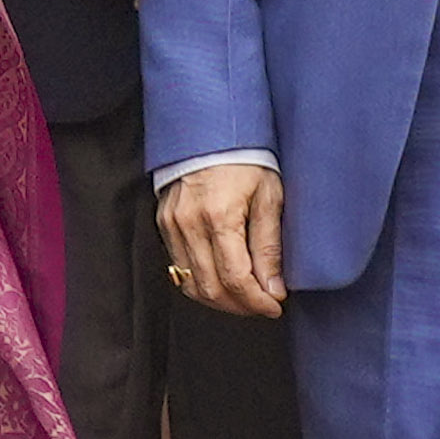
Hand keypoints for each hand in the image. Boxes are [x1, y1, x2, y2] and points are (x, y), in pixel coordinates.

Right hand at [160, 159, 284, 319]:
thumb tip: (273, 289)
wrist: (212, 131)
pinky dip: (201, 284)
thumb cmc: (246, 159)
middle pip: (211, 288)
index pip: (235, 278)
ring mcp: (172, 225)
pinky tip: (222, 282)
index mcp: (219, 216)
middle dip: (240, 306)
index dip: (257, 302)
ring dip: (220, 300)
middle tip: (263, 305)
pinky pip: (179, 269)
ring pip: (191, 284)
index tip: (275, 307)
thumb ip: (269, 247)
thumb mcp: (269, 198)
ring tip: (244, 298)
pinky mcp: (164, 224)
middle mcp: (189, 224)